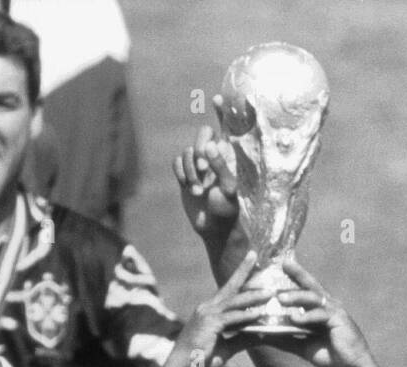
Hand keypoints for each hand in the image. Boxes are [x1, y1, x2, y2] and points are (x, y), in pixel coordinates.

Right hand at [167, 251, 271, 366]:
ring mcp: (207, 315)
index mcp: (210, 310)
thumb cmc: (202, 359)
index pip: (228, 288)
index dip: (240, 274)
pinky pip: (231, 318)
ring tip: (270, 293)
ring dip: (253, 297)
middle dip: (243, 270)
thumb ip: (244, 338)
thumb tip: (262, 334)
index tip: (251, 260)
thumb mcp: (228, 347)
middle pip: (230, 286)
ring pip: (234, 302)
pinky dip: (246, 316)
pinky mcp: (209, 325)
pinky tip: (259, 314)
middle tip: (255, 255)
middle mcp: (208, 308)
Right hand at [174, 120, 239, 243]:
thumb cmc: (228, 210)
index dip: (224, 111)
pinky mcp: (185, 174)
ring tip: (199, 191)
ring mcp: (198, 164)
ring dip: (190, 171)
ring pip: (187, 151)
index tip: (218, 98)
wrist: (213, 228)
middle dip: (200, 150)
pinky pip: (176, 162)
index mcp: (230, 156)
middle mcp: (214, 155)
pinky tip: (190, 189)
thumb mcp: (229, 189)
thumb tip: (210, 144)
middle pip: (202, 134)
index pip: (228, 127)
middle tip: (204, 170)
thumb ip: (221, 165)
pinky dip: (181, 175)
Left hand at [274, 258, 374, 366]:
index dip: (295, 276)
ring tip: (280, 298)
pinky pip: (321, 315)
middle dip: (298, 274)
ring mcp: (335, 311)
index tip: (281, 265)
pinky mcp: (340, 320)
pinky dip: (308, 316)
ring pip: (314, 298)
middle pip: (311, 286)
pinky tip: (296, 319)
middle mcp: (328, 306)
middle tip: (284, 264)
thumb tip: (262, 334)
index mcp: (320, 309)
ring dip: (297, 297)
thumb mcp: (302, 346)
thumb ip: (285, 338)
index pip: (305, 289)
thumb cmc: (329, 356)